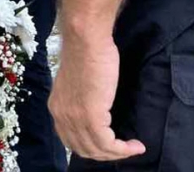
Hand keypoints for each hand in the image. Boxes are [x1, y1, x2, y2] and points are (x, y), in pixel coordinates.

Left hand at [48, 31, 145, 160]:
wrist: (86, 39)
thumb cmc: (88, 52)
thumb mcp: (79, 83)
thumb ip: (82, 100)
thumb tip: (97, 111)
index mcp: (56, 107)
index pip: (71, 140)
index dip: (91, 147)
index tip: (110, 145)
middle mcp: (61, 116)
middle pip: (83, 149)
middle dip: (105, 154)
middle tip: (125, 149)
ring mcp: (75, 117)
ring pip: (96, 149)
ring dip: (118, 153)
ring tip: (134, 148)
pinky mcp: (91, 116)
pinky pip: (108, 144)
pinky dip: (124, 149)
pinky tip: (136, 145)